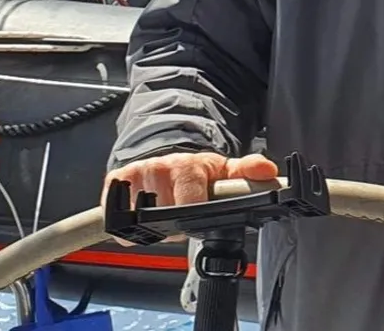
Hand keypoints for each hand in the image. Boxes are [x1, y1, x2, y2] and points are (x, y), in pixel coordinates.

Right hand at [102, 151, 278, 243]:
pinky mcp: (115, 181)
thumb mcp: (224, 171)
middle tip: (183, 216)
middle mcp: (160, 166)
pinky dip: (130, 224)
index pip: (189, 196)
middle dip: (175, 222)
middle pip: (164, 213)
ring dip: (155, 225)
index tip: (196, 218)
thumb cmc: (197, 171)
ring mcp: (137, 173)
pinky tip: (144, 214)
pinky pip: (118, 216)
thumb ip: (247, 172)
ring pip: (142, 218)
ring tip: (167, 212)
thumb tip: (268, 171)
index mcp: (189, 165)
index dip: (193, 211)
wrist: (167, 158)